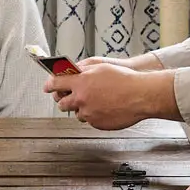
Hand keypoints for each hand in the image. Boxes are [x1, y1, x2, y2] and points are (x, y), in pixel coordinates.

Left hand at [50, 60, 174, 129]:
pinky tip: (105, 108)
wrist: (141, 95)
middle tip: (70, 97)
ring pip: (76, 113)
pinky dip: (94, 115)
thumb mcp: (100, 66)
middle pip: (61, 103)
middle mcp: (81, 99)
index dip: (49, 85)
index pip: (55, 83)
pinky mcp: (97, 123)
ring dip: (81, 108)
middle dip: (64, 100)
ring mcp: (89, 113)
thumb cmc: (124, 79)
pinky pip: (89, 121)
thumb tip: (70, 71)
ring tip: (96, 101)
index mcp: (80, 82)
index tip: (48, 87)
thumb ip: (82, 69)